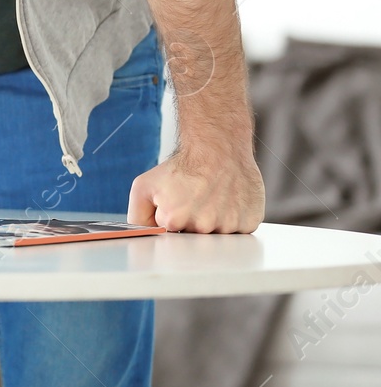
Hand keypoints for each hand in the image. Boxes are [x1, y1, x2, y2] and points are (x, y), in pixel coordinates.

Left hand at [128, 141, 263, 232]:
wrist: (218, 147)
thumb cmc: (182, 166)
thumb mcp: (144, 187)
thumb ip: (137, 217)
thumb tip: (139, 238)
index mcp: (174, 219)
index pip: (170, 236)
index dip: (172, 221)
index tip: (176, 207)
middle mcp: (203, 226)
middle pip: (194, 238)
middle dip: (191, 223)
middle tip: (194, 200)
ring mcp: (228, 226)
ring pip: (217, 235)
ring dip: (214, 221)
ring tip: (211, 198)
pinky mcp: (249, 223)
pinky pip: (239, 231)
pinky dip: (233, 219)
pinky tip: (227, 201)